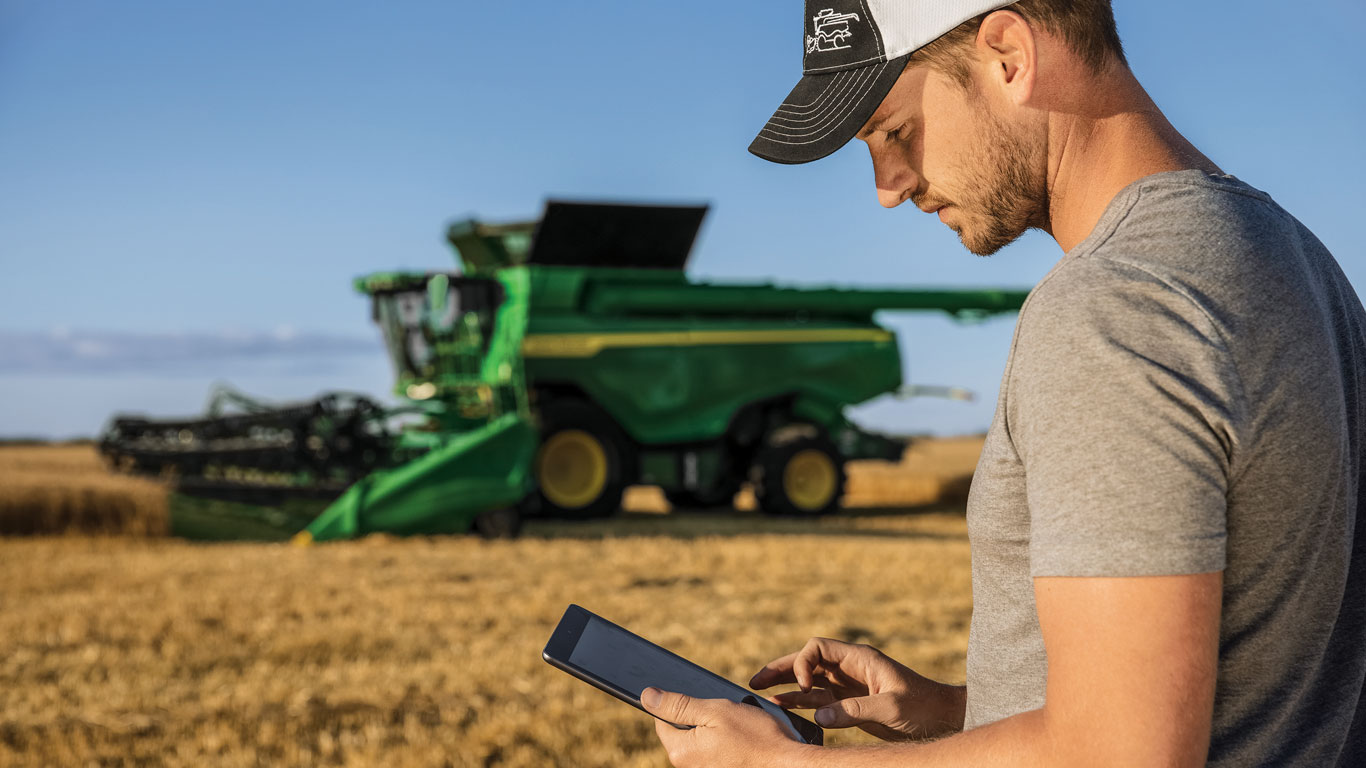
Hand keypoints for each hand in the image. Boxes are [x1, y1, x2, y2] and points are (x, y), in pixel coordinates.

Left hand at [641, 687, 810, 767]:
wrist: (787, 764)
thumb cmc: (756, 737)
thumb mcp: (715, 711)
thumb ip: (678, 705)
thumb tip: (647, 696)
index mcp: (681, 751)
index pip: (662, 722)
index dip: (677, 704)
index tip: (698, 700)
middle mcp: (690, 767)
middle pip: (684, 732)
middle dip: (701, 717)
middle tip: (726, 713)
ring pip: (703, 741)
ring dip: (717, 730)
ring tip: (741, 726)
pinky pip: (717, 752)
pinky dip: (728, 742)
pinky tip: (746, 739)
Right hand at [750, 637, 964, 741]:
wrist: (942, 718)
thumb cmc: (922, 707)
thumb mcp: (890, 707)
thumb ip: (853, 711)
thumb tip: (817, 716)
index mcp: (859, 658)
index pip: (818, 648)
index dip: (802, 663)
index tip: (804, 686)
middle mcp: (849, 668)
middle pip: (807, 661)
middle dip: (781, 669)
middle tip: (755, 680)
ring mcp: (848, 686)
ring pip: (809, 681)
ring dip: (785, 686)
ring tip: (759, 693)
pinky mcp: (850, 704)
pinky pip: (819, 700)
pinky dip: (800, 703)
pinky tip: (782, 707)